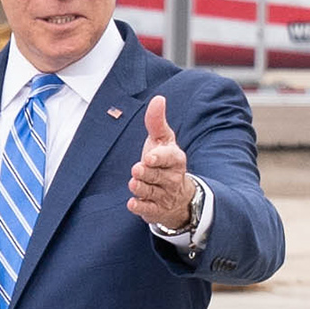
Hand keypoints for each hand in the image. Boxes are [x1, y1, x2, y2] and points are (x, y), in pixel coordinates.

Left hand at [127, 96, 195, 231]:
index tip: (149, 157)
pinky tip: (132, 203)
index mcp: (175, 159)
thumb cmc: (164, 161)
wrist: (177, 195)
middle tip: (137, 169)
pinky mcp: (156, 210)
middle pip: (158, 176)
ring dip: (141, 188)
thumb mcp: (163, 140)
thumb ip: (157, 122)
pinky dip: (140, 207)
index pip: (170, 158)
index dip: (159, 158)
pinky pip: (148, 210)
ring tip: (133, 183)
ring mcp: (165, 196)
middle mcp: (172, 179)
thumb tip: (158, 98)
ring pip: (152, 192)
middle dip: (148, 173)